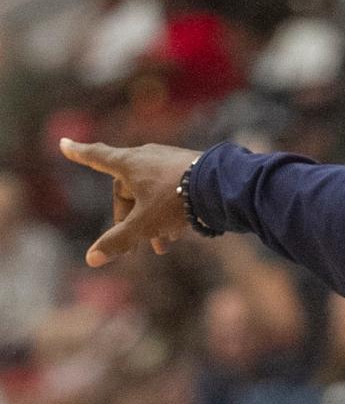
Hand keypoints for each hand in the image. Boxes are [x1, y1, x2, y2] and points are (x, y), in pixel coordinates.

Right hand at [58, 139, 200, 265]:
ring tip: (162, 246)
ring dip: (152, 220)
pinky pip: (170, 190)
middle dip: (128, 219)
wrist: (220, 186)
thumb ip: (118, 240)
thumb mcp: (143, 224)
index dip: (80, 153)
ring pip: (150, 193)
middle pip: (126, 189)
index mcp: (129, 163)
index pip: (97, 157)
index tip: (64, 144)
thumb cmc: (176, 200)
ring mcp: (168, 160)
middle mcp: (146, 156)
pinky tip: (180, 231)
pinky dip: (168, 211)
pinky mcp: (188, 166)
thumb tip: (91, 259)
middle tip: (136, 247)